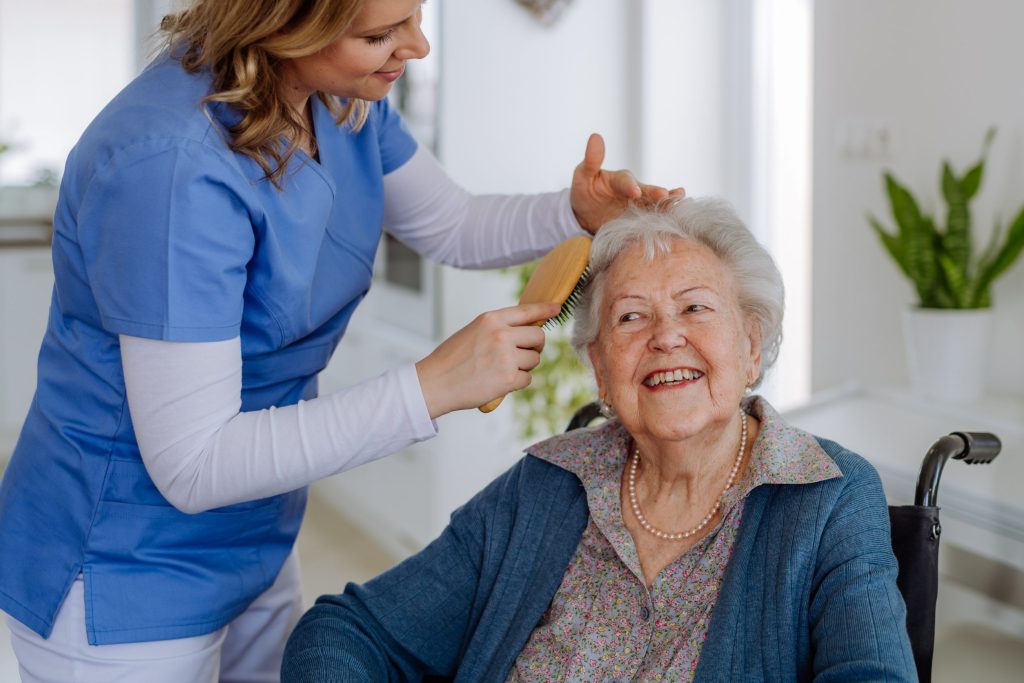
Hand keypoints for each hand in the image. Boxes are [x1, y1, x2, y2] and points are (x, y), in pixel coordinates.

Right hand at [415, 301, 560, 418]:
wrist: (435, 383)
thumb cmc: (451, 359)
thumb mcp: (473, 332)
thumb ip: (497, 328)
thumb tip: (524, 331)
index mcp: (491, 319)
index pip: (526, 311)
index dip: (545, 309)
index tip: (557, 308)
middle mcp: (501, 334)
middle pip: (538, 337)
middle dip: (535, 346)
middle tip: (523, 354)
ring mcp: (506, 356)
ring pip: (534, 359)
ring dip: (524, 366)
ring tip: (501, 370)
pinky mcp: (509, 378)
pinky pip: (527, 379)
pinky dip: (517, 382)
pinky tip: (499, 382)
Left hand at [570, 133, 685, 232]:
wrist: (587, 215)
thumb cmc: (586, 192)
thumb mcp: (583, 176)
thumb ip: (591, 161)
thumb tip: (595, 137)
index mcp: (620, 180)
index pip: (626, 181)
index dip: (630, 186)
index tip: (635, 192)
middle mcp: (636, 192)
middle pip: (647, 192)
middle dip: (656, 193)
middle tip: (665, 195)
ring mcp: (640, 207)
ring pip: (656, 205)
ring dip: (668, 204)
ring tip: (680, 201)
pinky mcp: (642, 222)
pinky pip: (654, 221)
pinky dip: (664, 220)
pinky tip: (677, 220)